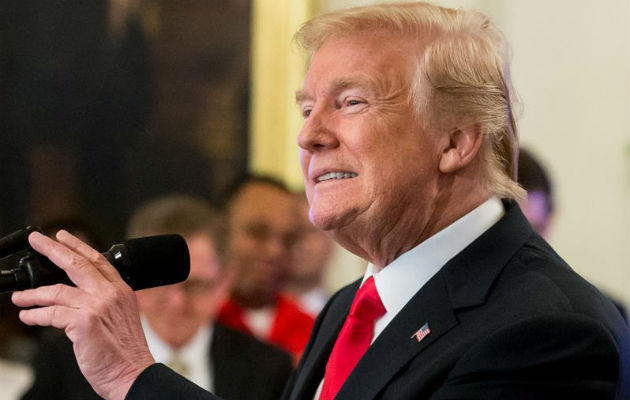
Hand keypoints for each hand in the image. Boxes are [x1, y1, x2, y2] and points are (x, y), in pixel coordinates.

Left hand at [12, 230, 154, 399]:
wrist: (132, 373)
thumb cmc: (126, 352)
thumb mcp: (122, 317)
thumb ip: (104, 302)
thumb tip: (76, 296)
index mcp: (122, 290)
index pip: (98, 260)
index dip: (78, 245)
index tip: (63, 236)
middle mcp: (111, 294)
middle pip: (77, 264)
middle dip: (53, 249)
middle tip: (37, 240)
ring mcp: (97, 306)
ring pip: (57, 290)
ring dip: (33, 293)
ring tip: (20, 297)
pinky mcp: (84, 322)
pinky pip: (52, 313)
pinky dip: (35, 314)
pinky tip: (28, 316)